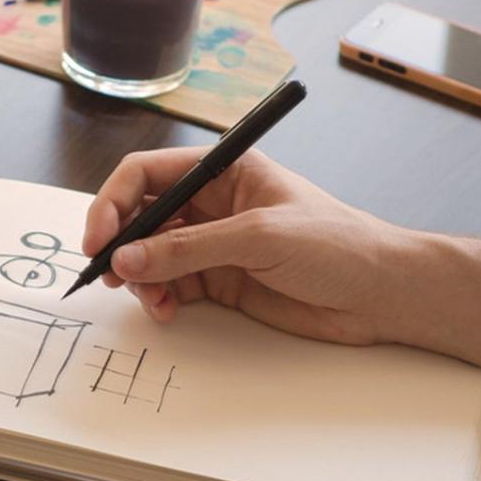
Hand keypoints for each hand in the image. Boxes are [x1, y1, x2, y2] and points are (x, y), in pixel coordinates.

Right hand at [81, 149, 402, 343]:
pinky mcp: (222, 282)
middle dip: (121, 244)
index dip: (115, 202)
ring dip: (140, 277)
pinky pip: (172, 286)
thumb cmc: (336, 244)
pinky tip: (168, 310)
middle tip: (108, 272)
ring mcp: (216, 244)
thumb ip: (189, 249)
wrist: (380, 293)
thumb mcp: (258, 237)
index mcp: (225, 170)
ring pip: (152, 256)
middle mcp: (213, 203)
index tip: (100, 238)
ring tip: (150, 299)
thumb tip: (130, 257)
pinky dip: (160, 298)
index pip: (149, 173)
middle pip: (143, 216)